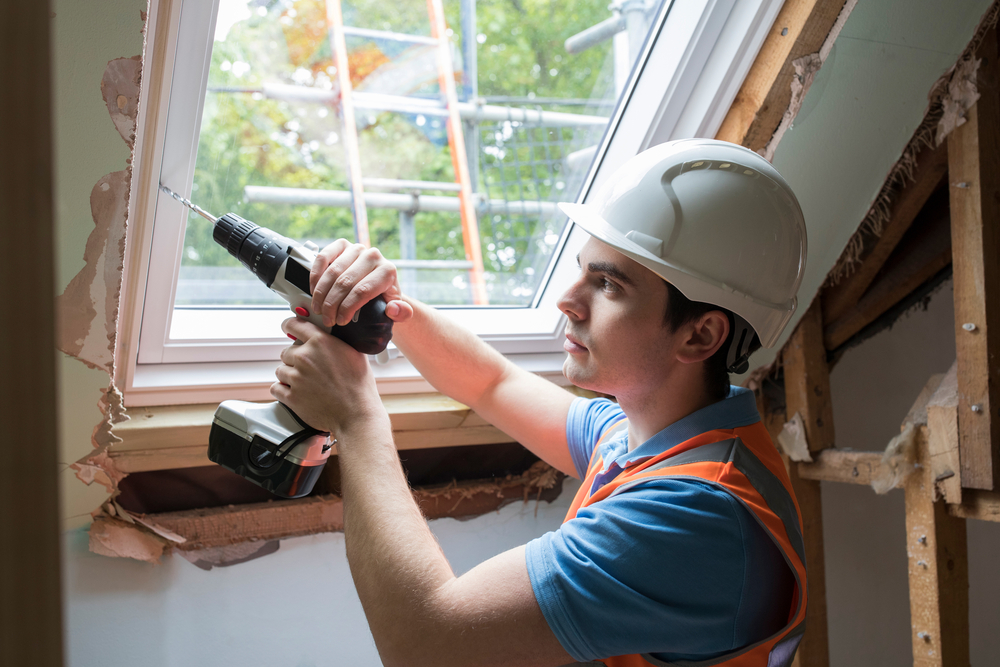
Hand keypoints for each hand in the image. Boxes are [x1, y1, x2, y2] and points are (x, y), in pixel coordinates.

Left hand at [270, 317, 388, 435]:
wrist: (356, 413)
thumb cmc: (358, 386)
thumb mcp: (354, 353)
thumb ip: (336, 342)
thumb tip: (329, 337)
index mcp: (320, 342)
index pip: (293, 324)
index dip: (289, 325)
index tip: (287, 328)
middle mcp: (305, 357)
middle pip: (286, 352)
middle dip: (295, 360)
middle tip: (310, 370)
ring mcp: (296, 377)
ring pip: (280, 370)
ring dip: (289, 376)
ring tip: (306, 384)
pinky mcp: (291, 396)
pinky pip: (276, 388)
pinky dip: (283, 390)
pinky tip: (296, 392)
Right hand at [310, 239, 413, 327]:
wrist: (380, 285)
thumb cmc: (387, 300)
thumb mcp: (398, 311)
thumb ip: (401, 313)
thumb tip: (393, 309)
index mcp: (387, 271)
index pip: (362, 291)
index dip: (347, 308)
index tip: (340, 321)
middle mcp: (373, 256)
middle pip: (345, 282)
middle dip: (332, 305)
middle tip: (327, 319)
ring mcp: (356, 249)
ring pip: (333, 272)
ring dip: (321, 293)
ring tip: (318, 309)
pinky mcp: (342, 245)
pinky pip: (323, 257)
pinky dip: (315, 275)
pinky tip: (314, 290)